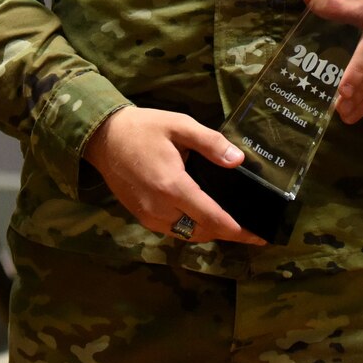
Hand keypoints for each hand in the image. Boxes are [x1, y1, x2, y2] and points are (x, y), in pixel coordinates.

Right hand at [83, 107, 266, 245]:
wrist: (103, 138)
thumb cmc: (143, 128)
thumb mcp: (179, 125)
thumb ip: (210, 142)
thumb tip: (238, 160)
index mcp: (172, 186)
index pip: (212, 218)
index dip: (238, 231)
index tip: (260, 237)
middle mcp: (160, 209)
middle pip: (203, 232)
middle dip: (228, 233)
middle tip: (250, 228)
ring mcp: (148, 216)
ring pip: (188, 235)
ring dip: (210, 232)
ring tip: (232, 223)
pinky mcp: (141, 217)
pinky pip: (173, 231)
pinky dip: (192, 229)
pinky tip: (204, 217)